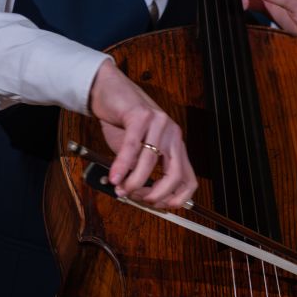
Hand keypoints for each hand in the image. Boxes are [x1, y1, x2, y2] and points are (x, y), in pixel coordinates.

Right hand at [88, 59, 197, 208]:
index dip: (177, 199)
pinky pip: (132, 147)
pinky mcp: (141, 115)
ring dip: (133, 182)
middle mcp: (172, 133)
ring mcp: (159, 123)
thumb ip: (139, 170)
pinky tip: (115, 176)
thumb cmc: (122, 121)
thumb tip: (134, 196)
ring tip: (120, 189)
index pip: (188, 179)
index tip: (158, 207)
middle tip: (138, 199)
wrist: (108, 90)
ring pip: (150, 162)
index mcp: (175, 144)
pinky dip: (122, 166)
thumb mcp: (136, 150)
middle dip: (156, 194)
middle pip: (175, 174)